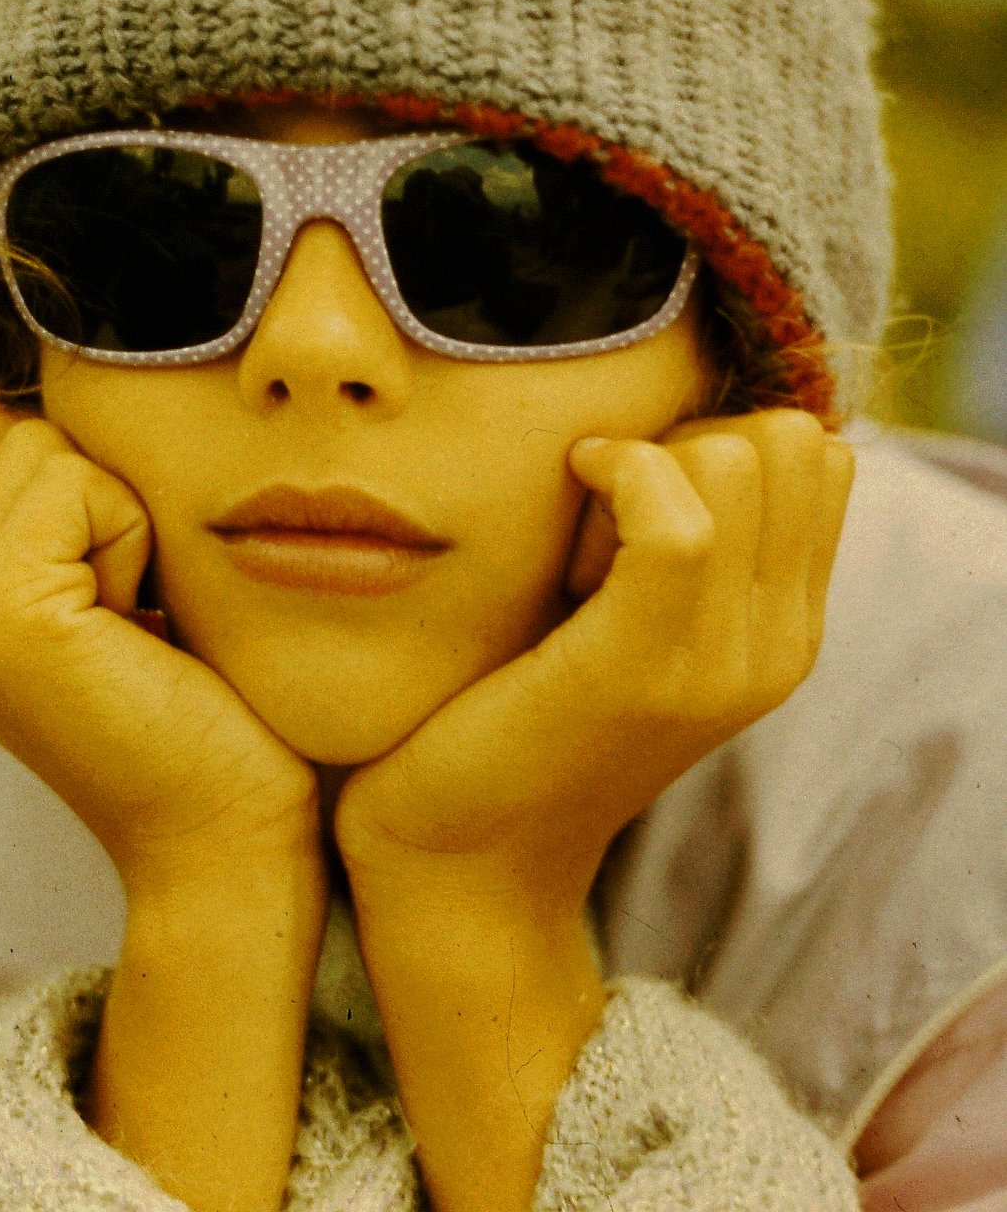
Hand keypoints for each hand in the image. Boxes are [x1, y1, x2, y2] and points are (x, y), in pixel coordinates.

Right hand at [0, 398, 320, 895]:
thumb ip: (44, 499)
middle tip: (128, 608)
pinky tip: (141, 626)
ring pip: (40, 442)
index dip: (75, 478)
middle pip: (5, 424)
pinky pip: (74, 482)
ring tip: (133, 619)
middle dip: (93, 487)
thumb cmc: (200, 701)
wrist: (228, 836)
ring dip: (119, 510)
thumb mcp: (104, 581)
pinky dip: (132, 533)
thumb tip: (45, 376)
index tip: (115, 589)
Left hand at [335, 409, 853, 906]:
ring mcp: (721, 662)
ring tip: (580, 535)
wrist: (463, 855)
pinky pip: (676, 517)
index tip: (636, 496)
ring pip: (737, 460)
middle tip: (605, 516)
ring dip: (643, 463)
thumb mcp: (629, 615)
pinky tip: (568, 499)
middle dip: (687, 441)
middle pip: (788, 440)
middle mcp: (779, 647)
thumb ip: (684, 535)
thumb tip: (675, 424)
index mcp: (786, 629)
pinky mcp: (642, 670)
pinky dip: (616, 473)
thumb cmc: (517, 706)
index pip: (817, 454)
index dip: (722, 436)